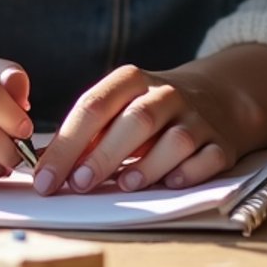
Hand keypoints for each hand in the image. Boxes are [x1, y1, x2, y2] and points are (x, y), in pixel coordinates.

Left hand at [33, 61, 247, 195]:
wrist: (216, 96)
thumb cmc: (148, 109)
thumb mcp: (118, 106)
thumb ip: (87, 133)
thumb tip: (48, 167)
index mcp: (131, 80)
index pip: (93, 106)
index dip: (67, 144)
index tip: (46, 178)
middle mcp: (165, 94)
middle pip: (136, 120)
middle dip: (104, 154)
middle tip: (79, 184)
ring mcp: (197, 118)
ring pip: (177, 139)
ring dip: (150, 164)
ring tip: (126, 186)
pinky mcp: (221, 143)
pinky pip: (209, 159)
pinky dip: (191, 173)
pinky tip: (171, 183)